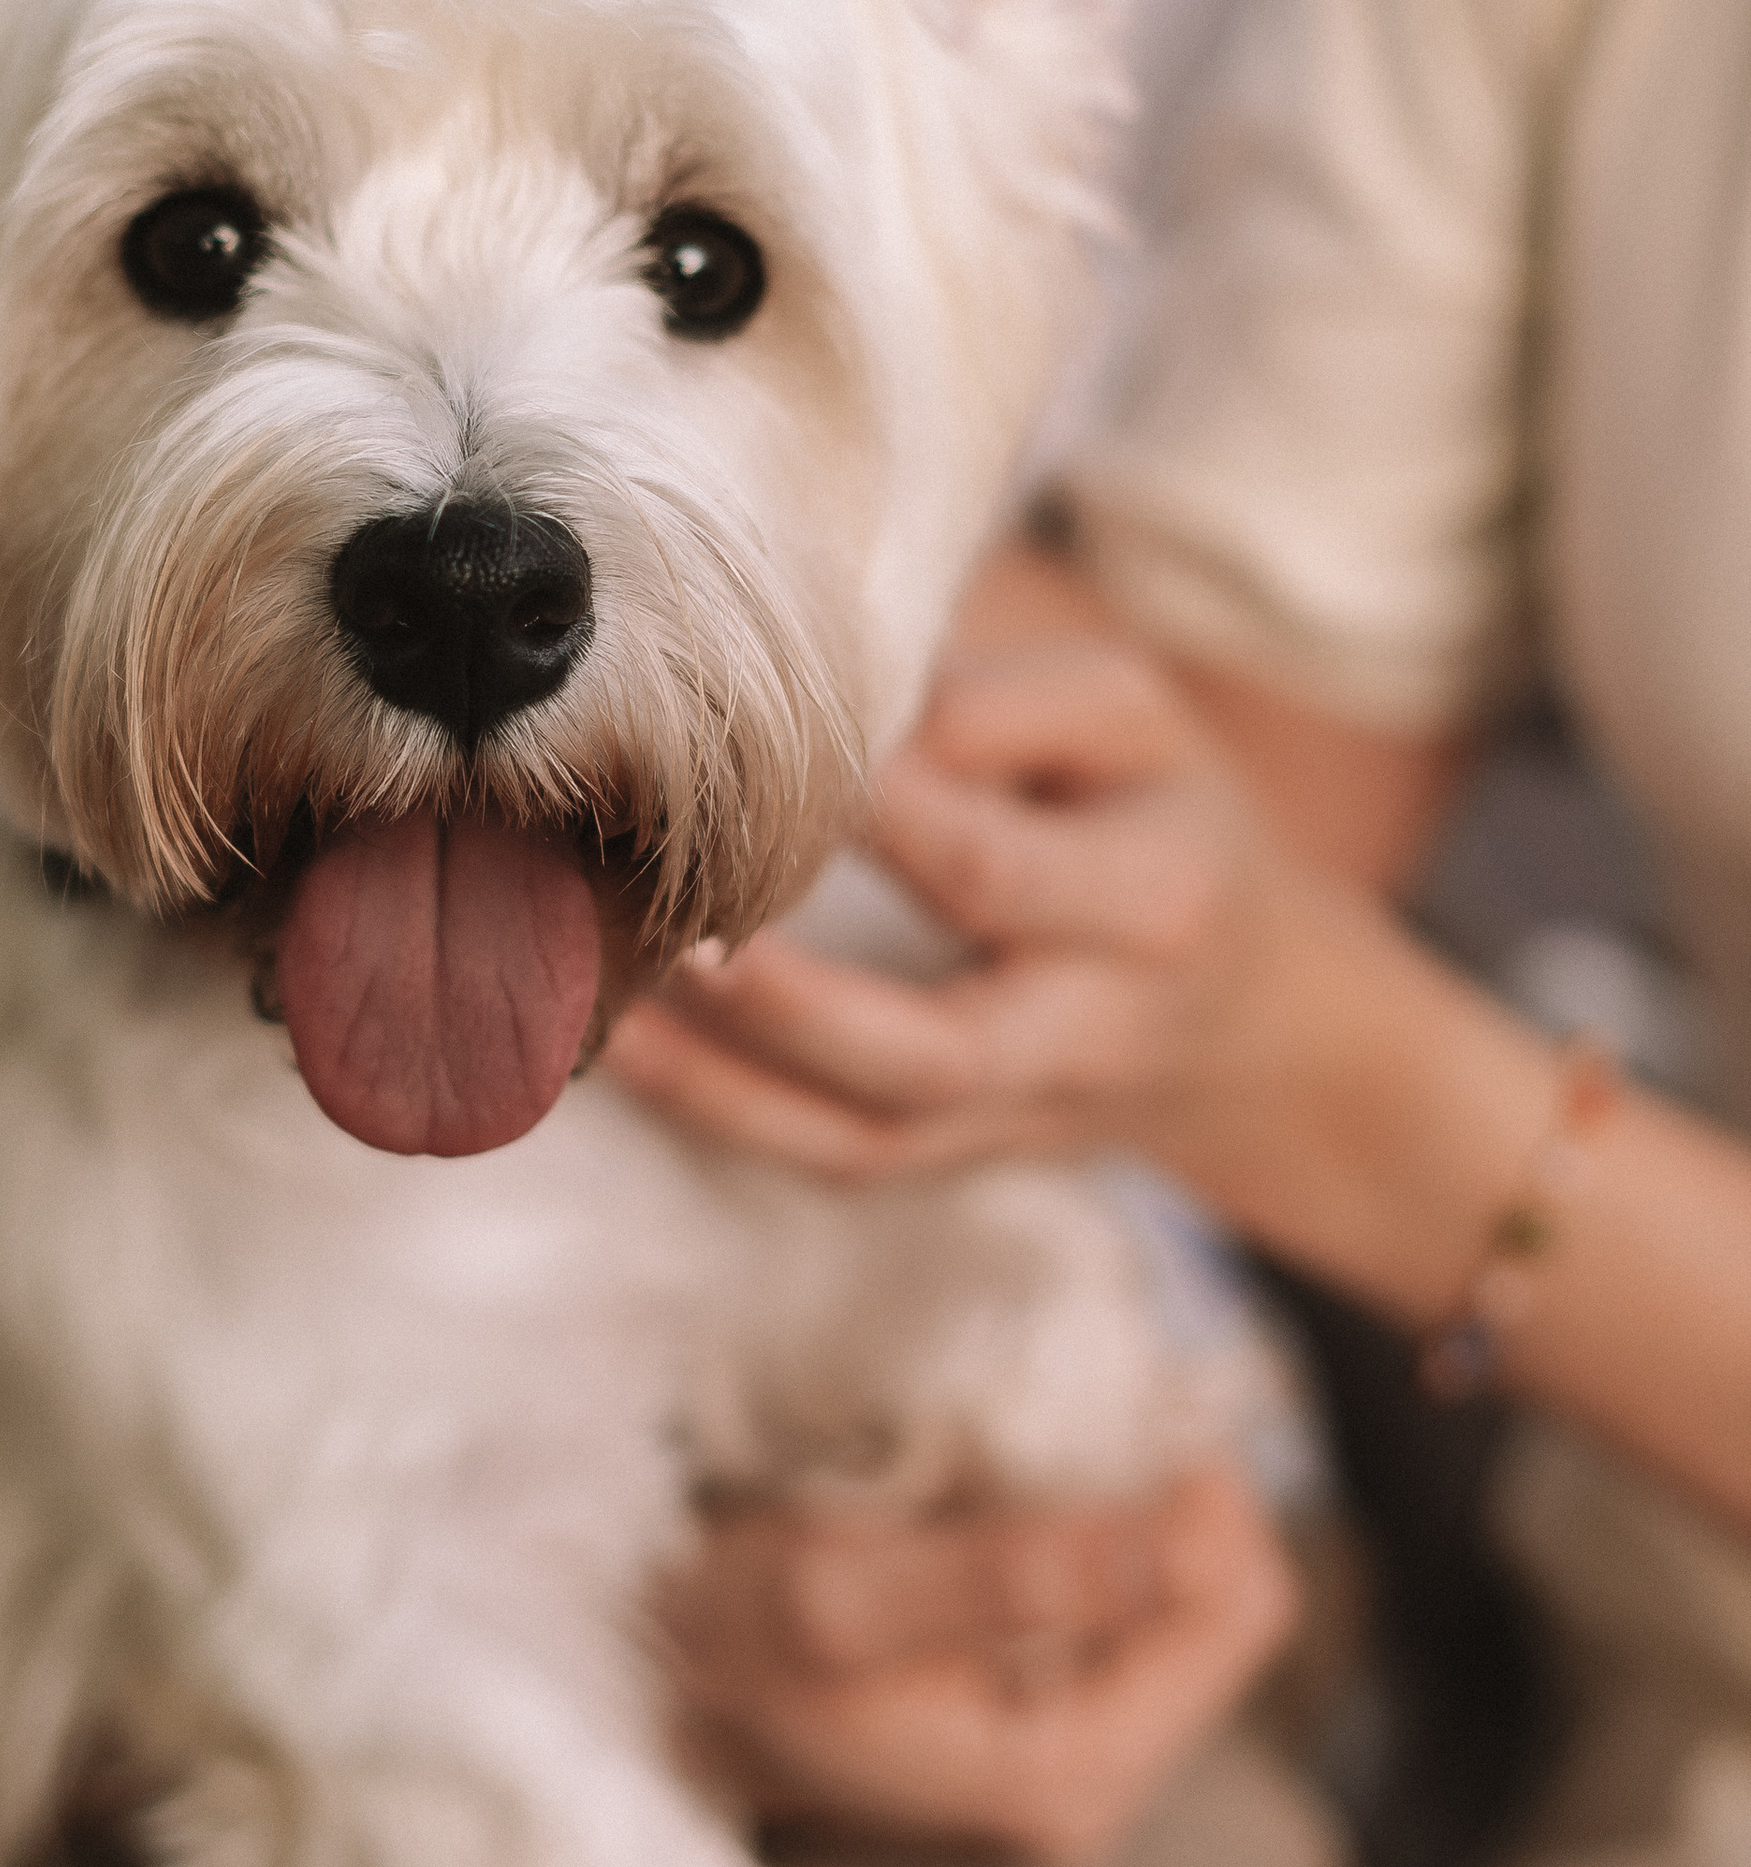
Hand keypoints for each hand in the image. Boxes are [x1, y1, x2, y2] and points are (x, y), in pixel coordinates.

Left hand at [608, 630, 1344, 1198]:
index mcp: (1153, 903)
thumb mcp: (1134, 722)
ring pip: (867, 1135)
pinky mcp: (960, 1158)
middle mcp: (1090, 1035)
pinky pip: (837, 1163)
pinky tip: (625, 1051)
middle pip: (934, 1050)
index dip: (863, 815)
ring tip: (617, 992)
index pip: (986, 867)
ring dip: (726, 1078)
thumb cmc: (1157, 817)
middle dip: (793, 1005)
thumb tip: (853, 711)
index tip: (748, 746)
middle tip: (676, 927)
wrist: (1248, 1014)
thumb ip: (1003, 703)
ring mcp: (1018, 1118)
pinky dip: (725, 1116)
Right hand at [658, 1466, 1295, 1866]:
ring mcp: (1083, 1754)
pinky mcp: (1058, 1717)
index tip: (1122, 1404)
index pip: (1238, 1608)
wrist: (670, 1692)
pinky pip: (1141, 1605)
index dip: (1200, 1489)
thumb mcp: (839, 1597)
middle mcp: (1098, 1787)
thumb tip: (1155, 1544)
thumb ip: (999, 1575)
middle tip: (1087, 1408)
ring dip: (1139, 1504)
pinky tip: (1029, 1492)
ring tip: (1046, 1447)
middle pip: (1231, 1602)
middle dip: (1172, 1493)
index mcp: (1066, 1775)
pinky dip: (1105, 1529)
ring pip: (1193, 1596)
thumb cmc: (738, 1642)